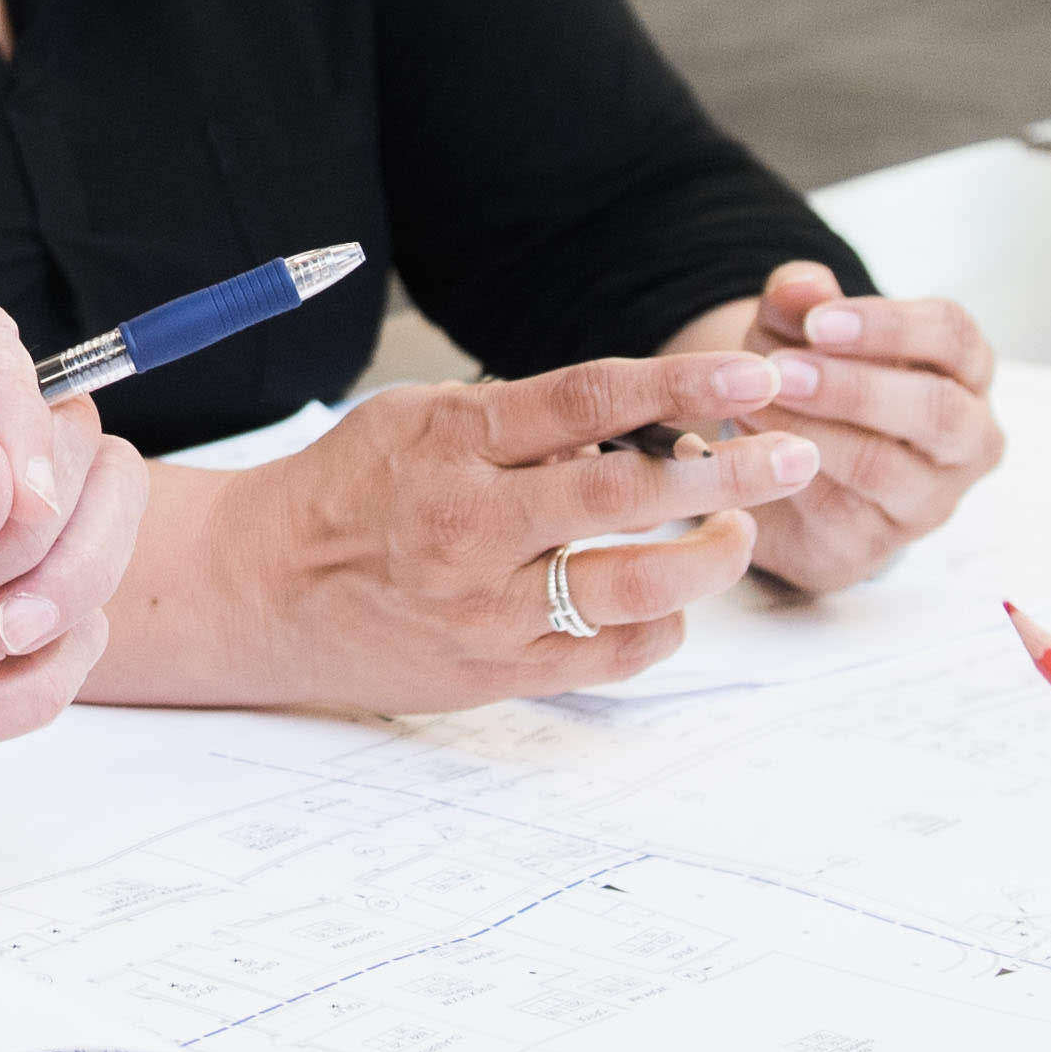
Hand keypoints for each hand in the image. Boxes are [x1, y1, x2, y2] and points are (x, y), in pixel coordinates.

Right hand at [118, 351, 810, 709]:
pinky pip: (610, 654)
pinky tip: (674, 597)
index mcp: (452, 444)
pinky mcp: (497, 672)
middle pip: (628, 498)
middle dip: (728, 474)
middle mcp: (472, 528)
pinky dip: (660, 624)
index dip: (683, 387)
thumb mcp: (417, 420)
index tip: (754, 379)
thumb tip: (634, 421)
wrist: (258, 592)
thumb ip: (519, 423)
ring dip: (709, 558)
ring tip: (740, 530)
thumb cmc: (345, 492)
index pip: (590, 401)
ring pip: (634, 589)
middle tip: (792, 455)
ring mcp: (487, 609)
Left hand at [674, 264, 998, 588]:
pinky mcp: (878, 542)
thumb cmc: (813, 385)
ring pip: (884, 467)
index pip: (954, 336)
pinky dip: (787, 474)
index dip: (888, 325)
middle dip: (854, 388)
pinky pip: (838, 510)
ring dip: (811, 432)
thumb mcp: (799, 332)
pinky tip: (745, 447)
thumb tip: (801, 285)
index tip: (819, 321)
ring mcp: (931, 498)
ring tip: (750, 404)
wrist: (785, 472)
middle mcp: (967, 439)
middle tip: (782, 371)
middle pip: (937, 410)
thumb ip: (801, 303)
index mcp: (965, 371)